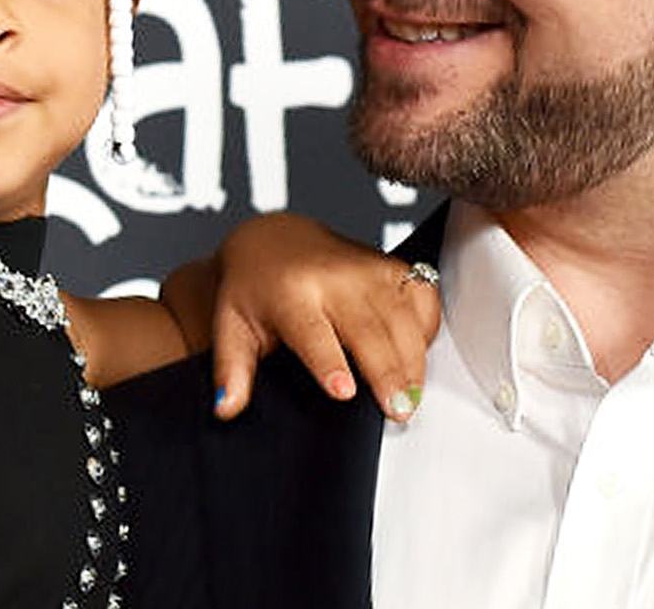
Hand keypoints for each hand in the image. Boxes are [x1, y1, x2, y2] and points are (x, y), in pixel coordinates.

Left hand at [204, 214, 439, 421]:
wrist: (274, 241)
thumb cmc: (254, 290)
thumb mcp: (232, 327)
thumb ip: (231, 371)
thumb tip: (225, 407)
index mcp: (289, 292)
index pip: (312, 331)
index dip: (329, 362)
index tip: (344, 391)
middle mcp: (332, 276)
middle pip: (367, 330)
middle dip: (386, 372)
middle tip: (398, 411)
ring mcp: (365, 268)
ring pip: (401, 317)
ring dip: (412, 360)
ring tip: (410, 398)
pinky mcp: (390, 265)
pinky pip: (422, 296)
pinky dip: (428, 327)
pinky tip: (419, 356)